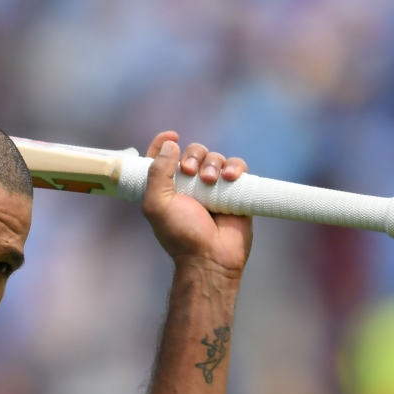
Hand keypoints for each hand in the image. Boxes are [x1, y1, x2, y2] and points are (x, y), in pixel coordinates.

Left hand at [141, 132, 252, 278]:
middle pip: (193, 152)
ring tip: (211, 180)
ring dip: (213, 163)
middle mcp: (189, 185)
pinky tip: (230, 177)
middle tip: (190, 171)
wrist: (211, 256)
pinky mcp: (235, 192)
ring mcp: (213, 188)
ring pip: (215, 157)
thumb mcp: (156, 204)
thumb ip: (157, 173)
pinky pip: (237, 168)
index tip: (171, 137)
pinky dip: (234, 167)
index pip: (163, 157)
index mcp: (166, 188)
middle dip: (193, 155)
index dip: (164, 144)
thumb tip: (169, 145)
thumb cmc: (180, 234)